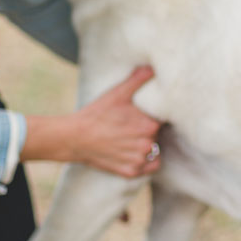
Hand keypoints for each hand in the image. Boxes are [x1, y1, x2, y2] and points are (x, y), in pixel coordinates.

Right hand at [24, 66, 162, 177]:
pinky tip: (133, 151)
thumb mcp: (118, 93)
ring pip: (155, 151)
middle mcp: (147, 144)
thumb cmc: (97, 113)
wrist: (75, 137)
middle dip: (150, 130)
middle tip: (134, 124)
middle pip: (158, 135)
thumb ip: (138, 80)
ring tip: (131, 138)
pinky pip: (149, 167)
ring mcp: (139, 160)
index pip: (164, 119)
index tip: (145, 113)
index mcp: (150, 124)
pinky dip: (145, 161)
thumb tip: (152, 68)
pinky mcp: (131, 172)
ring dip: (147, 145)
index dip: (156, 115)